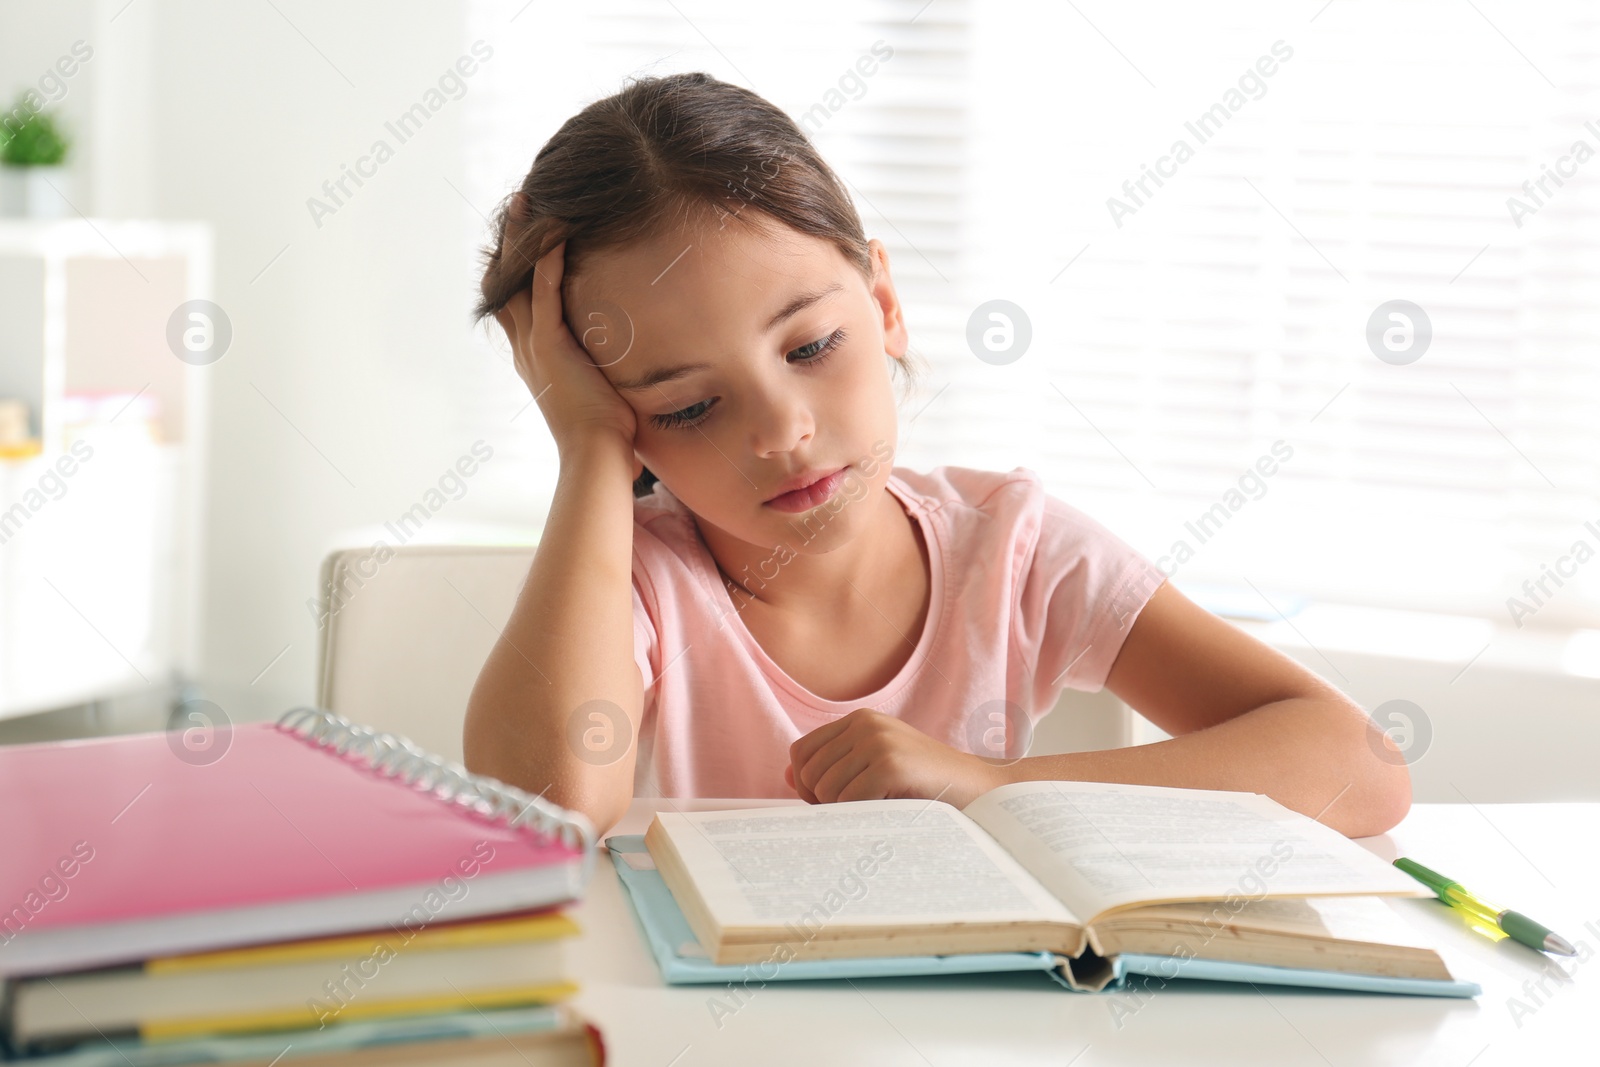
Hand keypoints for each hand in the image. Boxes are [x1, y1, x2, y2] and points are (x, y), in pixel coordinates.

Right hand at [492, 195, 639, 468]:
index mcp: (534, 360)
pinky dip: (549, 257)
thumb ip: (603, 375)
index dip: (510, 271)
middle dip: (507, 243)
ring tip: (525, 199)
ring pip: (518, 278)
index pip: (512, 305)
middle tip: (514, 207)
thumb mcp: (599, 395)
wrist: (597, 455)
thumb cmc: (605, 436)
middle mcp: (526, 348)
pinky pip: (546, 290)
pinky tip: (556, 228)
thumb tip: (630, 376)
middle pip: (504, 283)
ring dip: (521, 237)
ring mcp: (535, 345)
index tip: (516, 241)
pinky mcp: (552, 344)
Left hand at [785, 708, 1006, 806]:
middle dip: (823, 802)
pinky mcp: (891, 764)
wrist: (982, 792)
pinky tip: (889, 811)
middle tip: (862, 810)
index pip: (800, 754)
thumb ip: (834, 769)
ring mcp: (879, 741)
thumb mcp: (876, 771)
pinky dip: (862, 815)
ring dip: (846, 811)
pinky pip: (848, 801)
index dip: (807, 785)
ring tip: (880, 808)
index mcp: (859, 721)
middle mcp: (865, 724)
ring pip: (824, 789)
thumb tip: (788, 775)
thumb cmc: (927, 789)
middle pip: (807, 773)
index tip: (834, 802)